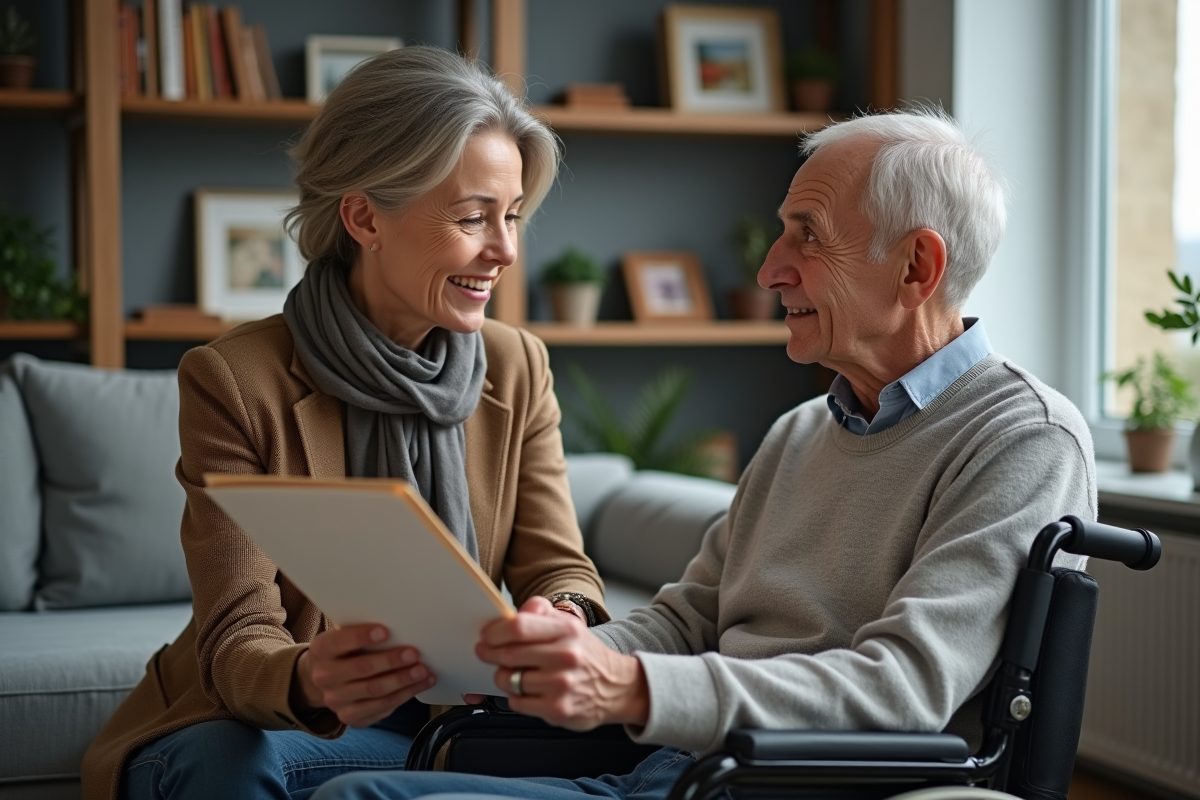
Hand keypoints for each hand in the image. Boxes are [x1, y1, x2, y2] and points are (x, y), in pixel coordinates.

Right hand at [292, 624, 434, 727]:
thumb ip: (363, 632)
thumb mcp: (345, 635)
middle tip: (414, 654)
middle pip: (362, 669)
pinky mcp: (350, 716)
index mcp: (321, 650)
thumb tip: (399, 625)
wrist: (326, 678)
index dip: (361, 637)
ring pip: (375, 691)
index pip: (340, 642)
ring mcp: (336, 700)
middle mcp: (324, 677)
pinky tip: (420, 684)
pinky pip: (382, 707)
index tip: (385, 631)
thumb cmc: (345, 649)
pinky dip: (405, 695)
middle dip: (391, 661)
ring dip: (403, 680)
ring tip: (422, 671)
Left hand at [474, 597, 648, 730]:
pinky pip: (517, 702)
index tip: (487, 635)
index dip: (495, 631)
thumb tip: (513, 612)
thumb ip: (541, 612)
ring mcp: (561, 685)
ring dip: (504, 676)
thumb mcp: (569, 625)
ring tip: (513, 673)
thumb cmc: (586, 655)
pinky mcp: (557, 709)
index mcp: (567, 630)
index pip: (518, 627)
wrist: (618, 687)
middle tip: (486, 652)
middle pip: (510, 654)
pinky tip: (527, 690)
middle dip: (490, 653)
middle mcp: (565, 656)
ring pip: (510, 680)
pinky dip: (515, 696)